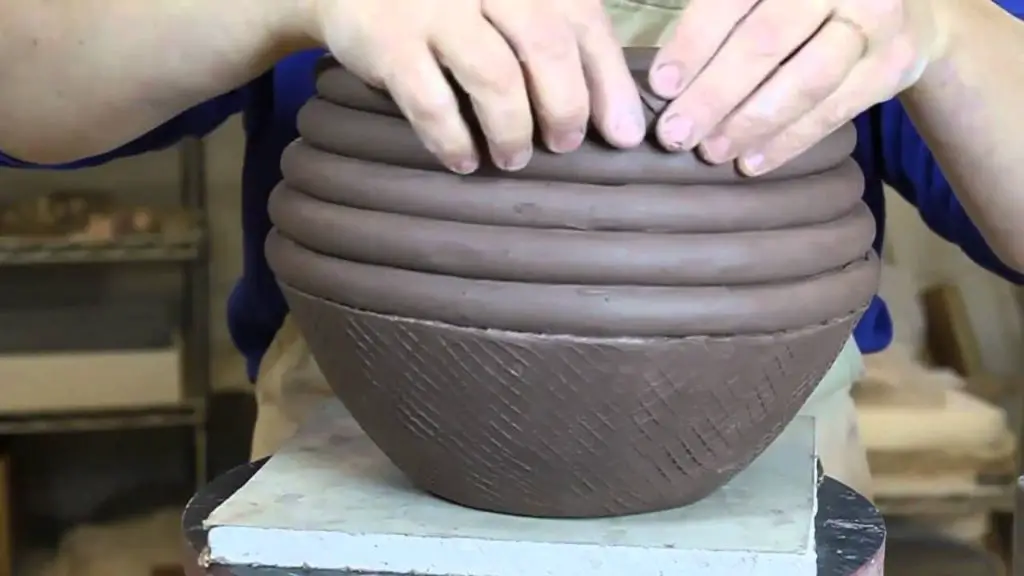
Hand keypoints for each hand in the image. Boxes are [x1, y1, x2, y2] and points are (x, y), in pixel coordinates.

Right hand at [313, 0, 646, 173]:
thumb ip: (552, 33)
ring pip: (495, 76)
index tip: (625, 134)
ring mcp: (434, 6)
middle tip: (566, 144)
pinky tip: (464, 161)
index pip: (583, 19)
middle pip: (547, 45)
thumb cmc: (447, 2)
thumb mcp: (503, 0)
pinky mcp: (388, 39)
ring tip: (514, 158)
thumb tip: (615, 112)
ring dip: (513, 129)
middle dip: (566, 106)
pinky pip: (433, 103)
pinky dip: (454, 140)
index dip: (610, 82)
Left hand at [648, 0, 945, 174]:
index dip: (695, 42)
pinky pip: (834, 110)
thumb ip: (721, 12)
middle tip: (675, 134)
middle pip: (767, 41)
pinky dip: (788, 141)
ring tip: (710, 151)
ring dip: (750, 123)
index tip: (661, 86)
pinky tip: (750, 162)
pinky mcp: (892, 66)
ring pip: (805, 81)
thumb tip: (665, 76)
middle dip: (714, 93)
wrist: (904, 3)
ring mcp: (874, 22)